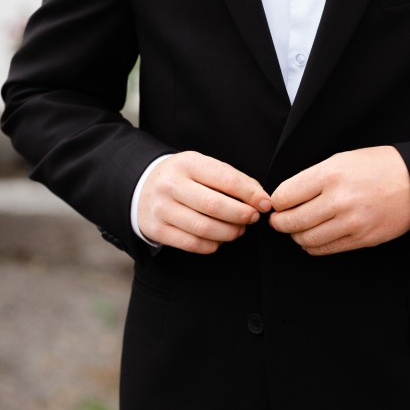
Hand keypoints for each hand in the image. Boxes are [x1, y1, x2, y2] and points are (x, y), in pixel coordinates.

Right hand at [137, 151, 269, 253]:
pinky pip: (191, 243)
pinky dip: (212, 245)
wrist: (143, 187)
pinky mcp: (156, 229)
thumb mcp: (204, 167)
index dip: (251, 194)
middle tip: (253, 218)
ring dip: (229, 232)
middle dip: (242, 215)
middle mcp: (171, 185)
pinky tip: (219, 239)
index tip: (265, 203)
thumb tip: (261, 199)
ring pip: (203, 228)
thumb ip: (233, 179)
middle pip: (215, 206)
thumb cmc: (184, 177)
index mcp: (188, 164)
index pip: (227, 180)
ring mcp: (161, 208)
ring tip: (239, 229)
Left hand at [268, 146, 409, 255]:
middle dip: (279, 223)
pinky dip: (313, 246)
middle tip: (280, 220)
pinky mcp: (361, 239)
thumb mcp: (344, 159)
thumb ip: (314, 177)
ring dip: (296, 236)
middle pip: (290, 221)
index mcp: (330, 174)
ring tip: (299, 228)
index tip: (279, 203)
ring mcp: (351, 222)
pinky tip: (316, 237)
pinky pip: (324, 249)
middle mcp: (338, 199)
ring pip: (305, 239)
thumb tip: (287, 197)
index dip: (277, 201)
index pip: (284, 196)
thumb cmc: (382, 166)